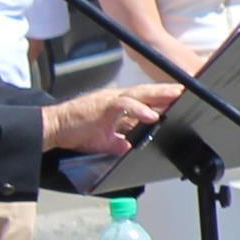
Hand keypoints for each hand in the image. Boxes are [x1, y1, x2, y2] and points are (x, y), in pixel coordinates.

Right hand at [43, 82, 175, 153]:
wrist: (52, 128)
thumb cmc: (76, 131)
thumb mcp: (104, 141)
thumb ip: (120, 143)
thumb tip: (131, 148)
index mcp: (118, 105)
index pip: (144, 99)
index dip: (161, 99)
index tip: (180, 100)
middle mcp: (115, 99)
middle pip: (145, 92)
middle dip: (166, 92)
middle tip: (186, 90)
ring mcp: (108, 101)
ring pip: (138, 94)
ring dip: (158, 95)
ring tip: (175, 96)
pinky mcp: (101, 107)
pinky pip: (123, 105)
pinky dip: (138, 110)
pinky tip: (152, 116)